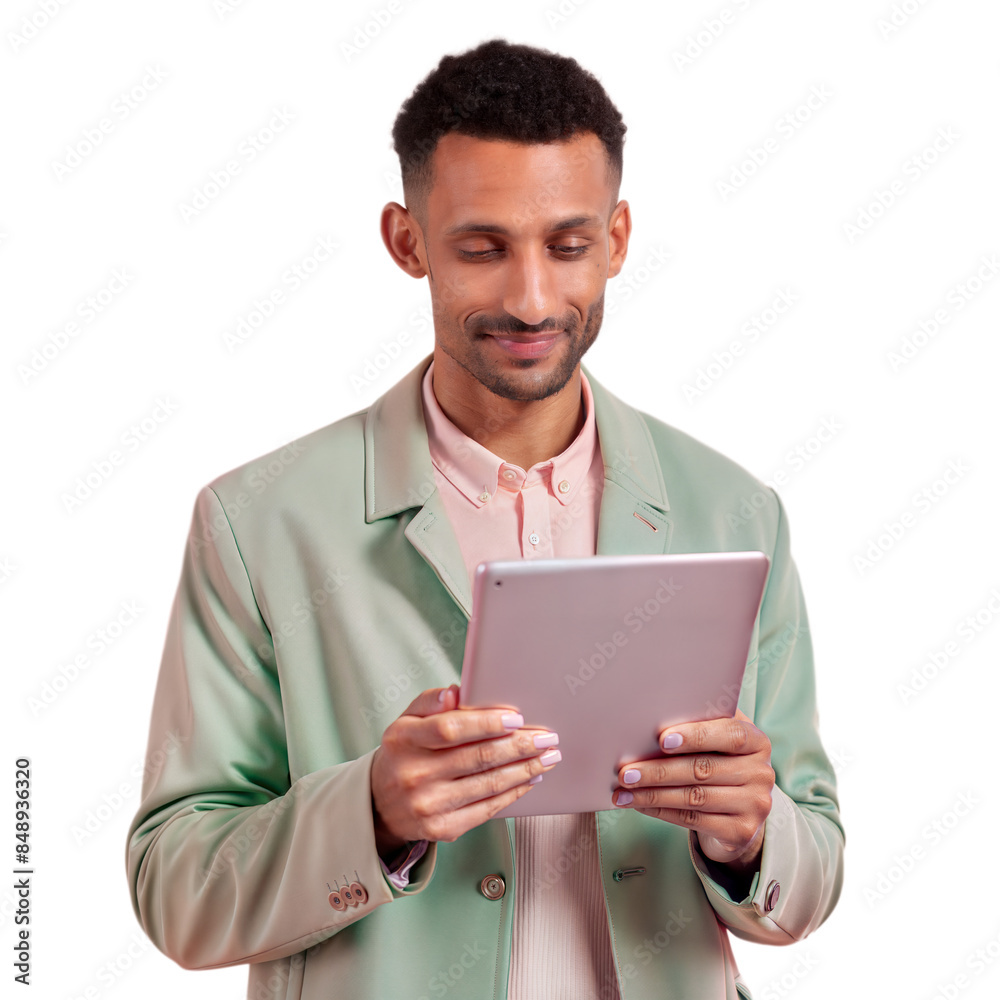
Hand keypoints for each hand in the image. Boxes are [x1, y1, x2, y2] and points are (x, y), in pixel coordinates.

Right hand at [370, 684, 560, 849]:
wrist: (379, 803)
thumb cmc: (404, 753)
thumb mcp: (407, 720)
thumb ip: (430, 701)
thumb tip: (456, 692)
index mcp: (405, 740)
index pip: (451, 729)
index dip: (487, 723)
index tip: (517, 718)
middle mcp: (414, 774)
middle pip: (478, 757)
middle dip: (519, 746)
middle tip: (547, 738)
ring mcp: (428, 805)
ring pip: (488, 784)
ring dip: (525, 769)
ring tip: (547, 757)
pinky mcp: (442, 829)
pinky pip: (487, 808)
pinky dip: (513, 792)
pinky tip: (529, 779)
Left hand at [612, 709, 773, 868]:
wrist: (739, 810)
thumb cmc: (719, 761)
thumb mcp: (717, 740)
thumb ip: (699, 724)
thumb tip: (649, 717)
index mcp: (757, 741)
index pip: (730, 734)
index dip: (696, 735)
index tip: (662, 738)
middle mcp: (762, 773)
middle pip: (703, 769)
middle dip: (658, 770)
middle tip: (626, 772)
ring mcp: (754, 805)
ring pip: (694, 797)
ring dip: (652, 794)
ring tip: (624, 790)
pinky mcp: (741, 831)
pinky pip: (693, 819)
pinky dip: (660, 811)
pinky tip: (639, 805)